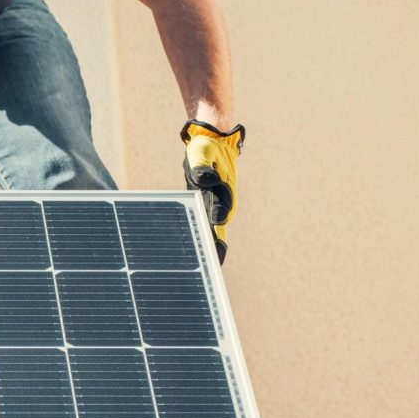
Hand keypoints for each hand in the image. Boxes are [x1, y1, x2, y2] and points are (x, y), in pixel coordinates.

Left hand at [180, 120, 244, 263]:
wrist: (215, 142)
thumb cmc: (206, 148)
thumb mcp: (202, 154)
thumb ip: (203, 168)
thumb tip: (207, 180)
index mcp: (222, 197)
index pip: (218, 223)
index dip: (215, 241)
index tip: (213, 258)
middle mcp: (222, 205)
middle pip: (217, 233)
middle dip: (213, 252)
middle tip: (208, 274)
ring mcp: (216, 205)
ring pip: (212, 230)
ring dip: (208, 247)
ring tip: (202, 270)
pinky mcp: (209, 203)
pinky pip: (205, 224)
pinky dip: (202, 237)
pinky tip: (196, 252)